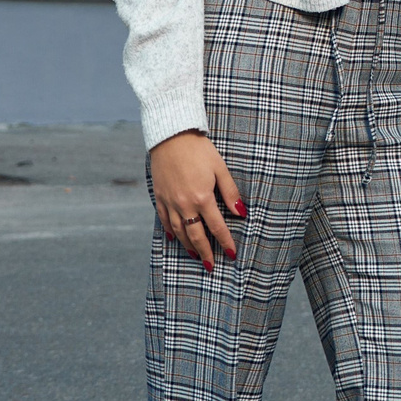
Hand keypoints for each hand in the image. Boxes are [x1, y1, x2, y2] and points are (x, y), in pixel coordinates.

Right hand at [148, 130, 243, 269]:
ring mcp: (169, 202)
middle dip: (205, 252)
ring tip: (195, 255)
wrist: (171, 135)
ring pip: (179, 231)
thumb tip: (241, 213)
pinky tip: (174, 238)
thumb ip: (230, 192)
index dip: (225, 242)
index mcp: (202, 197)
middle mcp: (184, 204)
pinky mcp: (159, 197)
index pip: (217, 226)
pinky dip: (170, 231)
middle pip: (196, 235)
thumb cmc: (199, 149)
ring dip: (188, 246)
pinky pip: (164, 220)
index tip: (232, 254)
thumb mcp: (220, 168)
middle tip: (211, 265)